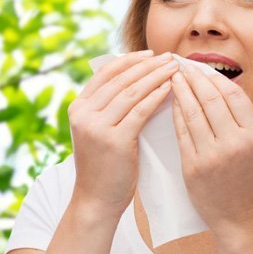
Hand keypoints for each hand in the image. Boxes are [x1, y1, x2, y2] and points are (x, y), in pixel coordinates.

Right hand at [67, 50, 177, 217]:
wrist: (96, 200)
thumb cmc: (103, 166)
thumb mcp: (97, 130)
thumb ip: (109, 108)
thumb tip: (137, 79)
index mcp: (78, 107)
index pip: (105, 73)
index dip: (129, 60)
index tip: (151, 53)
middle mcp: (83, 114)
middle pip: (120, 79)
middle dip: (148, 65)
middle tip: (170, 57)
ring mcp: (97, 127)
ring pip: (131, 92)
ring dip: (156, 76)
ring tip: (174, 68)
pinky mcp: (114, 140)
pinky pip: (140, 111)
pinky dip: (157, 96)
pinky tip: (170, 88)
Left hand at [170, 65, 252, 239]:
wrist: (244, 221)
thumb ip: (244, 121)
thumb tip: (222, 89)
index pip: (234, 95)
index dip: (215, 78)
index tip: (202, 67)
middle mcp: (235, 143)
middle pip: (211, 100)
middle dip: (195, 79)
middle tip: (182, 65)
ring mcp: (212, 156)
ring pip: (193, 114)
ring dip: (181, 92)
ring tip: (173, 78)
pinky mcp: (193, 167)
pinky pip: (181, 133)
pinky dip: (176, 115)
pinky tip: (171, 103)